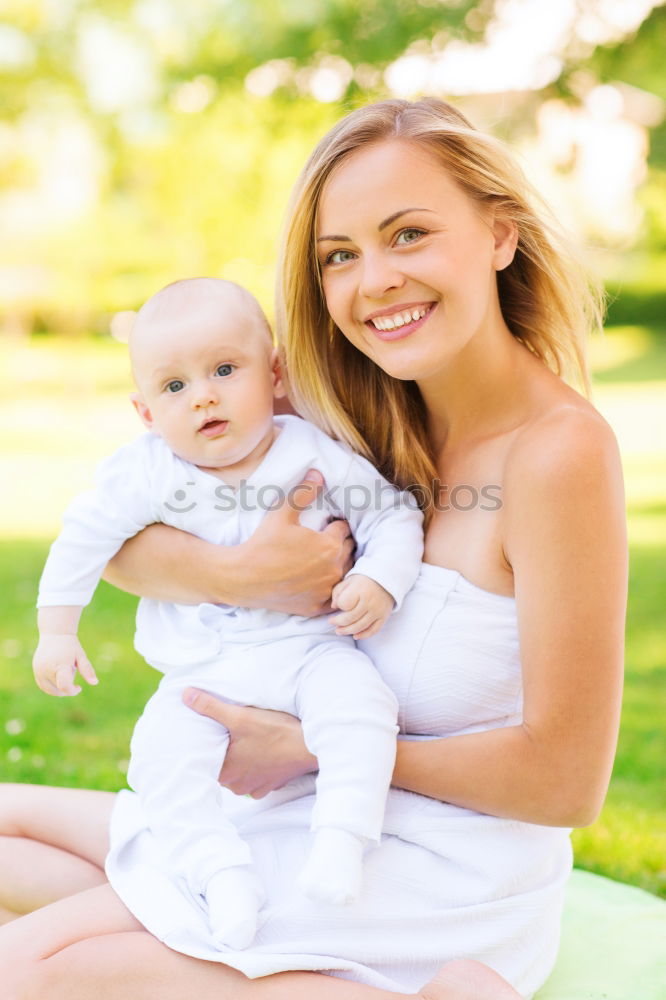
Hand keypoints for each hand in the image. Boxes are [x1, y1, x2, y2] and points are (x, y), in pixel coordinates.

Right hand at [32, 634, 97, 696]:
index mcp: (60, 665)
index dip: (72, 691)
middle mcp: (47, 669)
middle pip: (57, 690)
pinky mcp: (35, 670)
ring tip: (67, 679)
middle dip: (67, 690)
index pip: (64, 686)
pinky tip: (59, 679)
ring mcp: (39, 670)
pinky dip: (51, 687)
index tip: (79, 688)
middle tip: (74, 681)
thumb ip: (87, 670)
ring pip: (48, 690)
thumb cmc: (71, 646)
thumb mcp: (81, 656)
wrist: (55, 634)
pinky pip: (42, 685)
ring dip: (58, 690)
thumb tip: (95, 683)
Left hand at [183, 688, 317, 797]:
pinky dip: (257, 765)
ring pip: (239, 773)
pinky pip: (256, 777)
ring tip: (246, 741)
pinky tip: (262, 751)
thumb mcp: (241, 716)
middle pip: (222, 767)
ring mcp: (256, 787)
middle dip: (225, 751)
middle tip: (229, 733)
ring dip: (241, 759)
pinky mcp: (271, 786)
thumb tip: (186, 696)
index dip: (206, 746)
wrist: (311, 747)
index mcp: (226, 772)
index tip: (209, 734)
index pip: (205, 760)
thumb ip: (211, 707)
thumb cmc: (277, 733)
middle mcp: (238, 785)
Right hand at [239, 470, 354, 615]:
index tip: (324, 525)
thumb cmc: (262, 544)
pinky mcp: (317, 606)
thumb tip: (318, 473)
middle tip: (323, 540)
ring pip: (345, 573)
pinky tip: (319, 581)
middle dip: (340, 543)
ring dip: (339, 565)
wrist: (243, 579)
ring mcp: (327, 590)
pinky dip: (332, 588)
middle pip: (349, 551)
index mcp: (329, 545)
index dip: (333, 525)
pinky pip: (336, 596)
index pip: (343, 529)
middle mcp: (334, 569)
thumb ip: (302, 492)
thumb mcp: (281, 513)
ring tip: (322, 559)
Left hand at [329, 574, 393, 639]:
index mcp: (360, 589)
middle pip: (350, 618)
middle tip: (331, 622)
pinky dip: (363, 635)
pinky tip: (355, 635)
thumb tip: (334, 606)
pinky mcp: (383, 617)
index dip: (339, 605)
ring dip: (347, 631)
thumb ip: (338, 592)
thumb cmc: (363, 580)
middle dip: (338, 622)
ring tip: (338, 631)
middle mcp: (369, 602)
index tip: (338, 604)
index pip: (344, 603)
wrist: (386, 580)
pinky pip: (373, 630)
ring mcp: (377, 611)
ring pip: (359, 627)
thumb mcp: (348, 581)